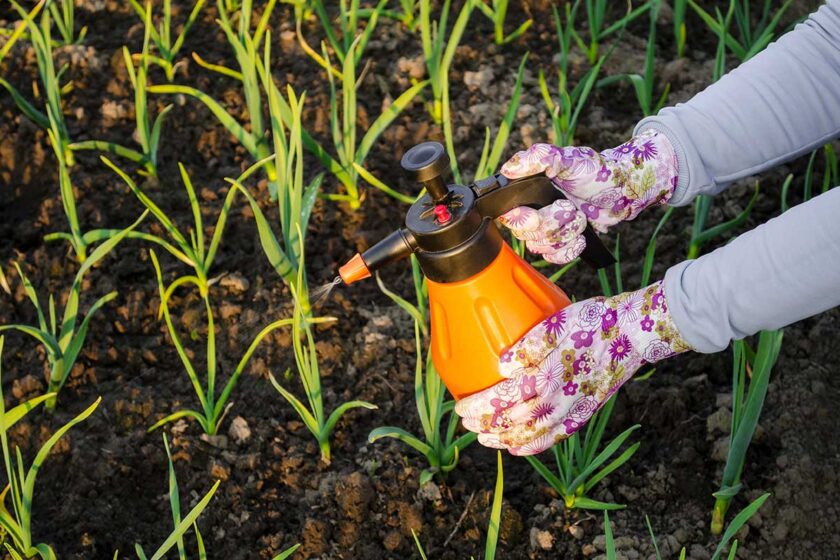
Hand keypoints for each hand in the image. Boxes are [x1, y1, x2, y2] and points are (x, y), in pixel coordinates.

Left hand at [454, 281, 690, 455]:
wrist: (634, 334)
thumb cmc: (592, 321)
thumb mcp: (557, 323)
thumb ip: (528, 346)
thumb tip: (502, 365)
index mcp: (548, 376)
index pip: (504, 399)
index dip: (479, 406)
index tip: (459, 406)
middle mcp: (559, 399)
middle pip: (514, 422)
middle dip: (486, 426)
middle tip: (465, 424)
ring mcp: (574, 410)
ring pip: (533, 436)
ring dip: (505, 441)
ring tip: (485, 440)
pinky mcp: (585, 412)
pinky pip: (555, 437)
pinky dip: (534, 447)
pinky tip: (519, 449)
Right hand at [498, 130, 677, 264]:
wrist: (621, 189)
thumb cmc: (594, 170)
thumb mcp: (569, 158)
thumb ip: (539, 158)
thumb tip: (508, 169)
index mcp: (527, 190)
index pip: (508, 215)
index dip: (521, 220)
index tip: (536, 216)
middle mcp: (532, 210)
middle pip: (527, 234)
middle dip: (553, 224)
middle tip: (571, 209)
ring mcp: (546, 228)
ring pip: (541, 247)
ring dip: (565, 235)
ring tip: (580, 218)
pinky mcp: (561, 241)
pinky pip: (554, 257)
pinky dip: (569, 250)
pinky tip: (581, 238)